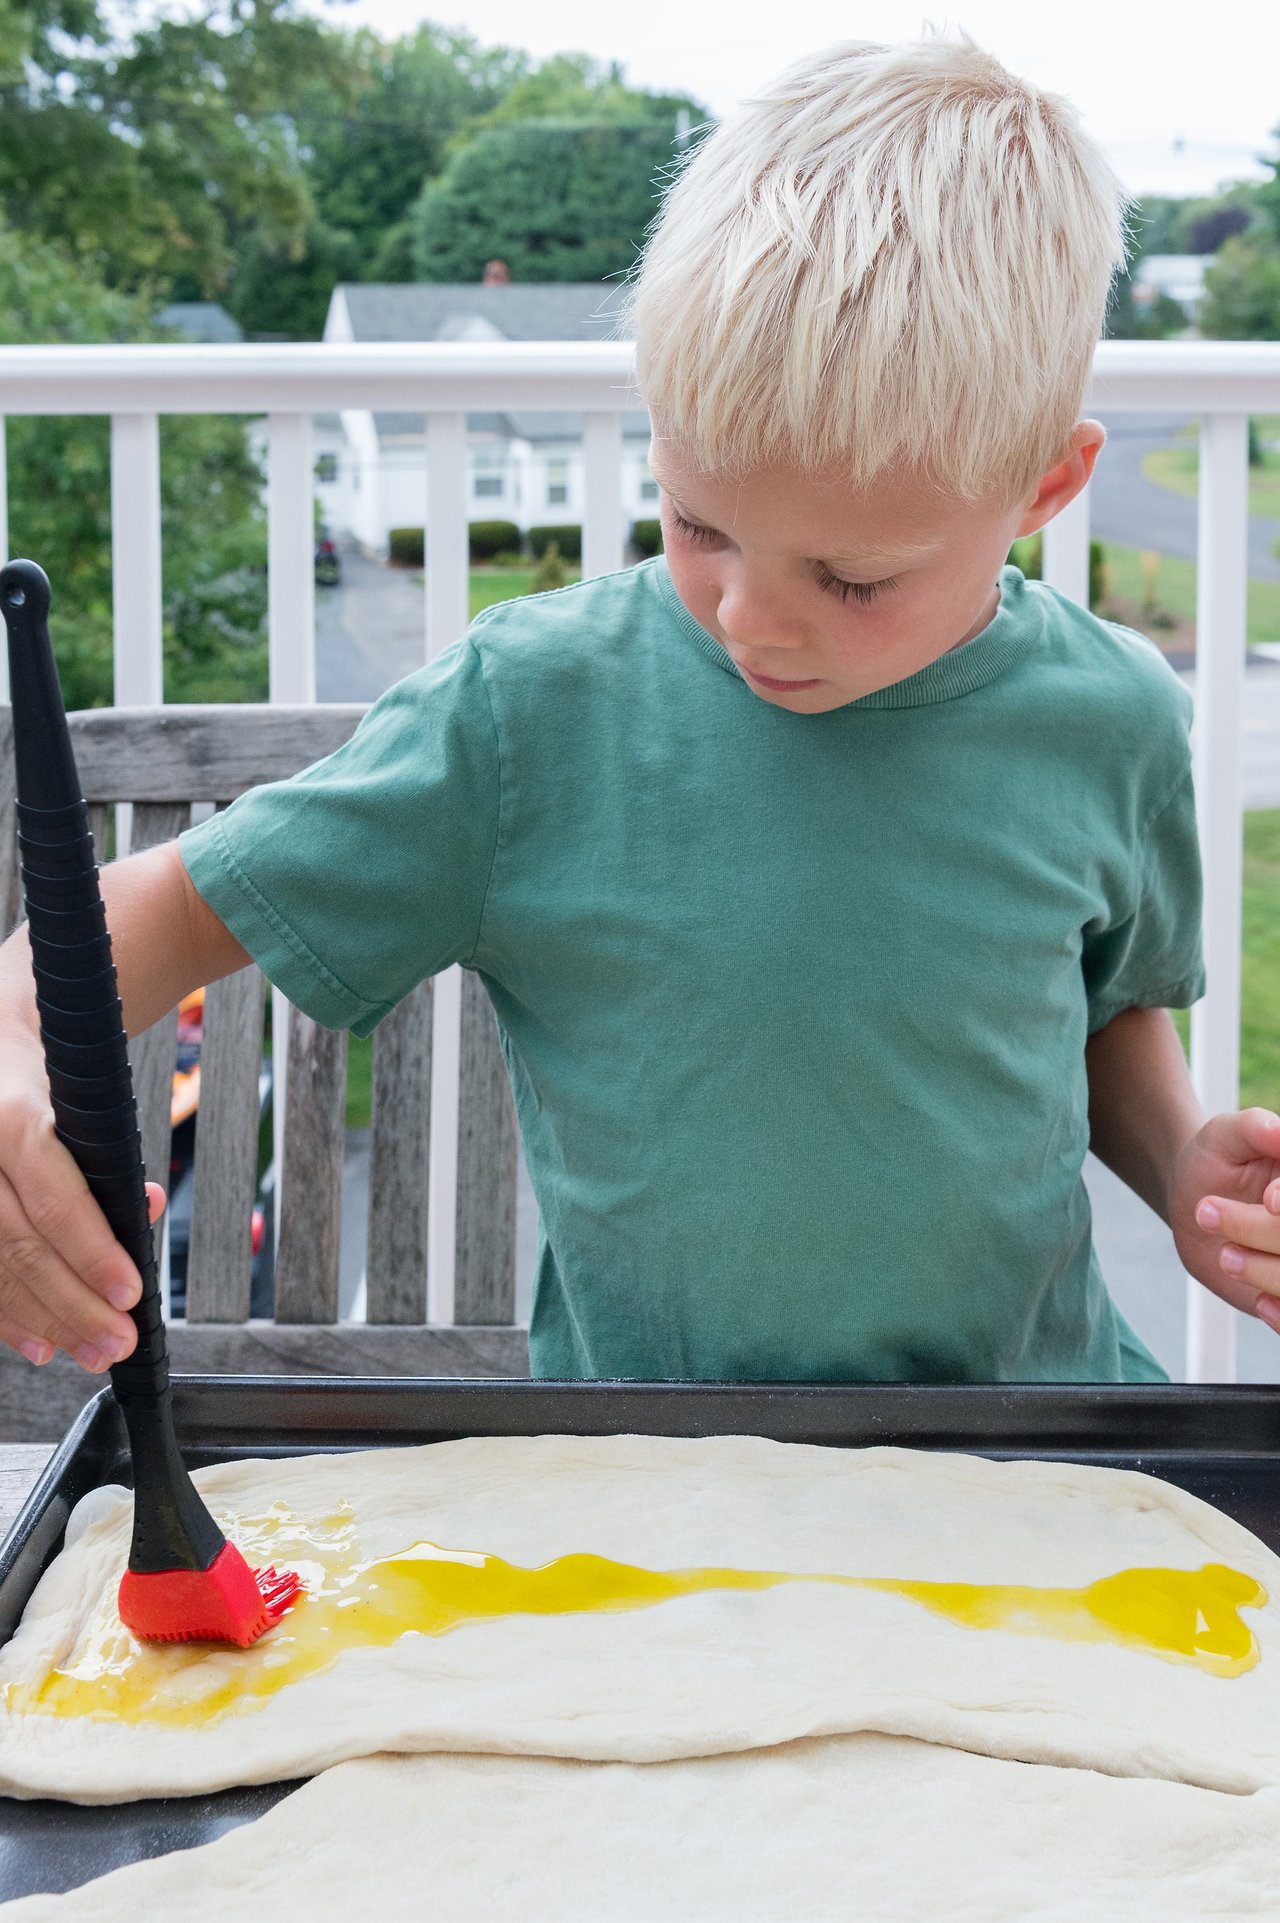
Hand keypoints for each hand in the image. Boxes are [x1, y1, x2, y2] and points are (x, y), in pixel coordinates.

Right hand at [0, 1029, 166, 1371]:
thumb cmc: (39, 1074)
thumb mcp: (83, 1093)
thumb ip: (113, 1152)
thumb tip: (147, 1208)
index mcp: (10, 1114)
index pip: (53, 1197)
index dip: (92, 1252)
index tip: (129, 1293)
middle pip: (19, 1245)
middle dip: (72, 1305)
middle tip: (115, 1342)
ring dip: (40, 1320)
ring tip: (85, 1351)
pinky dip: (4, 1315)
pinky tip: (36, 1342)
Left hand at [1169, 1108, 1279, 1332]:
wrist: (1194, 1197)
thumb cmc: (1215, 1158)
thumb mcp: (1225, 1134)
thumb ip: (1254, 1127)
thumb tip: (1279, 1131)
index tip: (1268, 1200)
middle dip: (1258, 1230)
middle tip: (1207, 1213)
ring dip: (1266, 1273)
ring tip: (1226, 1256)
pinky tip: (1260, 1302)